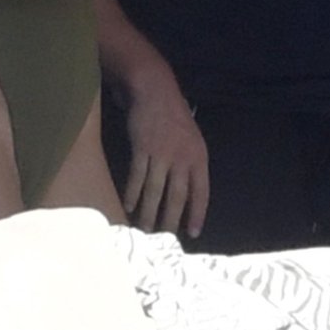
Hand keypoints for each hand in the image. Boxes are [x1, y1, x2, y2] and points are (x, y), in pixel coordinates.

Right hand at [122, 73, 208, 237]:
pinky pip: (136, 178)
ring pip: (154, 192)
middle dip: (170, 221)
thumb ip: (190, 164)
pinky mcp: (142, 148)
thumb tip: (187, 193)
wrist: (155, 90)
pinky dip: (131, 194)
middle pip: (176, 198)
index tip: (193, 232)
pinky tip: (128, 207)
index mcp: (199, 156)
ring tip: (144, 229)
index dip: (197, 213)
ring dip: (148, 213)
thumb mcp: (192, 138)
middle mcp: (182, 157)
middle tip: (163, 239)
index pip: (201, 192)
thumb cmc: (174, 115)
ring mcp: (161, 153)